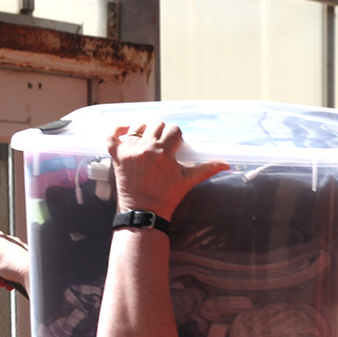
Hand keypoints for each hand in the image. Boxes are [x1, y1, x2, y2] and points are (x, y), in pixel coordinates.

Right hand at [0, 229, 30, 291]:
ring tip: (2, 283)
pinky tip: (10, 285)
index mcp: (3, 239)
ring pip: (5, 264)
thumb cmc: (14, 264)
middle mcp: (12, 244)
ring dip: (1, 275)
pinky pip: (14, 270)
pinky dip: (11, 278)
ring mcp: (20, 254)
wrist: (33, 274)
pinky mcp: (26, 263)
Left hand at [105, 122, 225, 217]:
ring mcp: (129, 151)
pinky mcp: (117, 157)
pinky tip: (124, 130)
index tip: (176, 146)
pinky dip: (117, 131)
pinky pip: (111, 137)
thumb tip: (225, 165)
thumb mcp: (188, 181)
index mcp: (163, 152)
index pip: (174, 130)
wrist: (144, 211)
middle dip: (162, 132)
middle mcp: (145, 148)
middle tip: (164, 145)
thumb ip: (207, 169)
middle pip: (156, 125)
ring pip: (136, 128)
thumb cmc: (167, 196)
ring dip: (144, 130)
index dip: (177, 137)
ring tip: (148, 140)